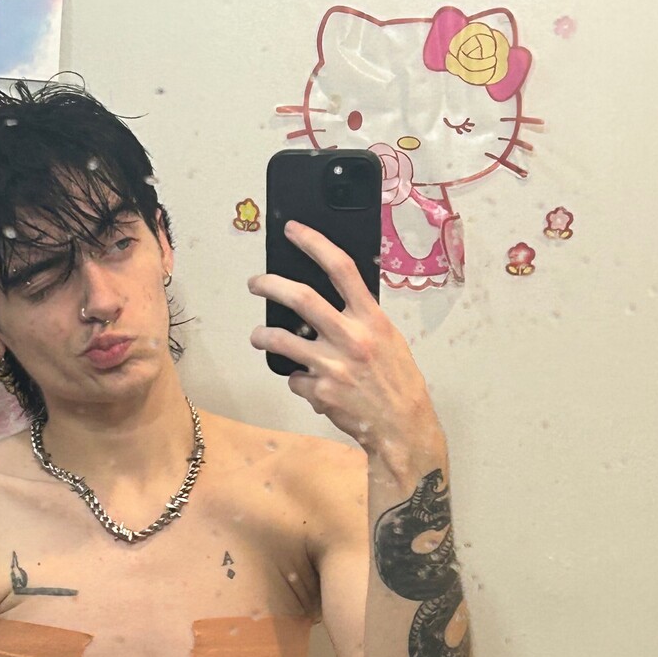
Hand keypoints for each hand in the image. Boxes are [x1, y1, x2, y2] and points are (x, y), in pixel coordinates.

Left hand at [248, 221, 436, 448]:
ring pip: (283, 341)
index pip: (341, 268)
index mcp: (371, 319)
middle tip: (255, 282)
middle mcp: (351, 338)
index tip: (293, 230)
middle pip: (301, 298)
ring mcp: (333, 366)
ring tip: (258, 336)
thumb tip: (328, 302)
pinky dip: (298, 380)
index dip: (314, 243)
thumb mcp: (388, 339)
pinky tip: (309, 385)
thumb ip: (360, 319)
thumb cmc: (396, 381)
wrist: (401, 426)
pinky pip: (295, 379)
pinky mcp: (320, 392)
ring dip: (263, 335)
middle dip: (270, 285)